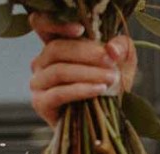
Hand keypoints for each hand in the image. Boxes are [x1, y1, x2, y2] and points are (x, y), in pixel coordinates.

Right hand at [28, 13, 136, 127]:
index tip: (80, 30)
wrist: (104, 122)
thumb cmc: (110, 87)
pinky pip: (59, 93)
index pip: (43, 25)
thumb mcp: (121, 63)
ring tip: (110, 78)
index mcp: (55, 46)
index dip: (57, 24)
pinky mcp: (40, 103)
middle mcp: (41, 62)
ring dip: (87, 73)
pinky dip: (81, 90)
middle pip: (56, 49)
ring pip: (58, 71)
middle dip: (85, 53)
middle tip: (109, 61)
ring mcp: (38, 83)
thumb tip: (111, 49)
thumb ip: (121, 47)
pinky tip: (99, 90)